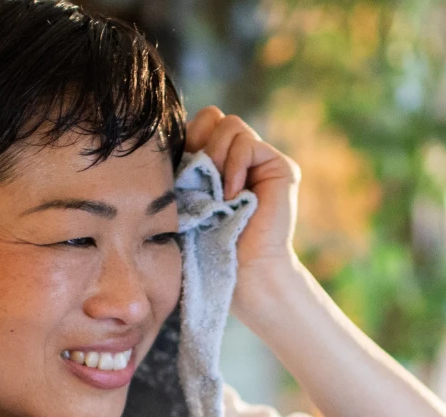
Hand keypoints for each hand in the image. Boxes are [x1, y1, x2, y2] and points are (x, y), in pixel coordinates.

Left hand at [185, 107, 303, 300]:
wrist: (238, 270)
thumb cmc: (204, 243)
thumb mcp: (184, 194)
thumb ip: (184, 160)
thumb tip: (166, 129)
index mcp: (215, 160)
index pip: (198, 123)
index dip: (187, 140)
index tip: (182, 174)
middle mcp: (239, 157)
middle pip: (214, 116)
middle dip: (200, 143)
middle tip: (200, 179)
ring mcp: (261, 160)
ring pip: (230, 124)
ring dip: (216, 156)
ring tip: (217, 191)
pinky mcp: (279, 166)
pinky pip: (248, 143)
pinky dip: (234, 166)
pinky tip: (231, 194)